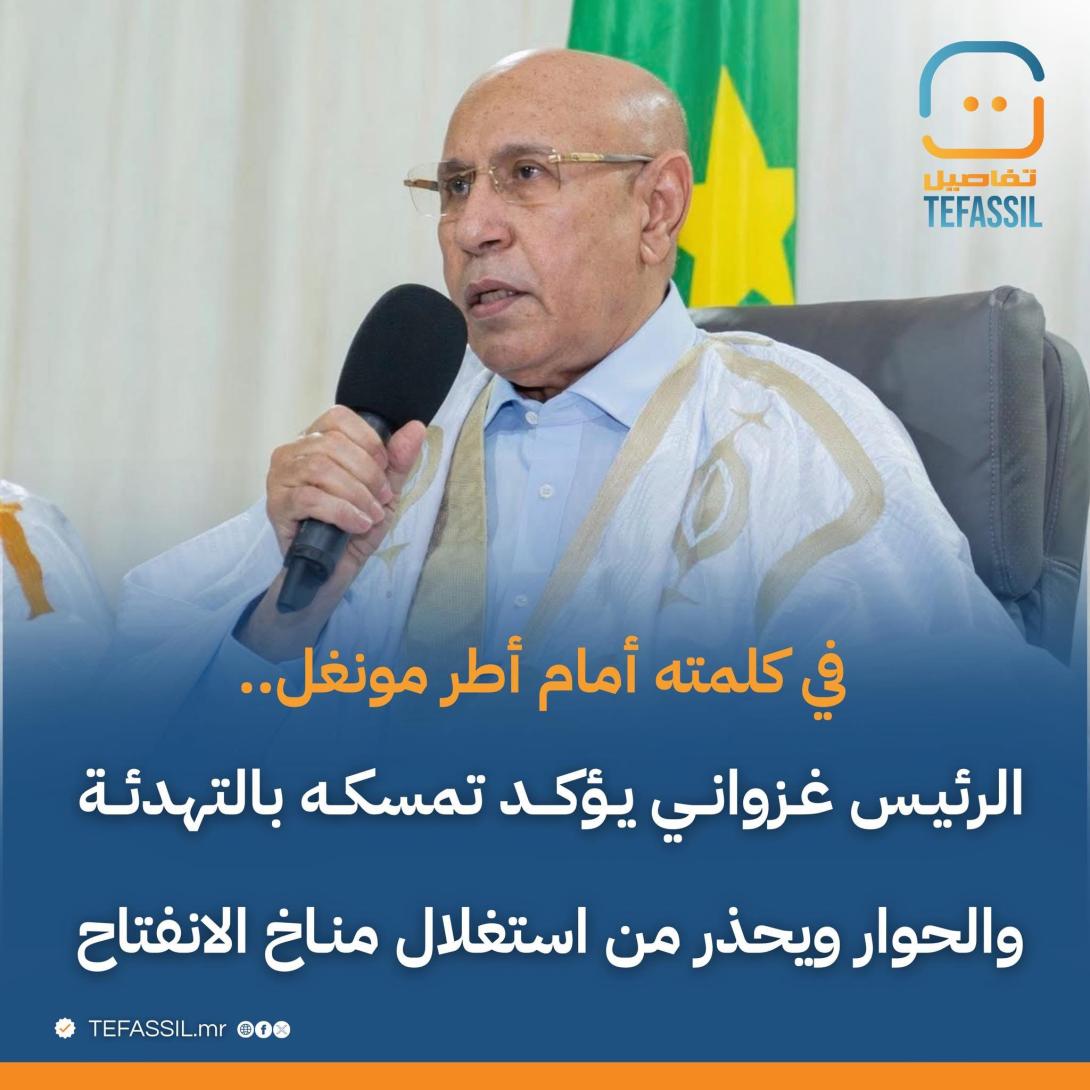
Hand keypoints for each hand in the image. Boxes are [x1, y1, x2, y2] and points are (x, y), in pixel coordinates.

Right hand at [238, 406, 425, 661]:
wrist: (330, 571)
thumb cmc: (352, 527)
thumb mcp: (383, 492)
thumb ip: (398, 461)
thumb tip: (416, 428)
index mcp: (316, 441)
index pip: (338, 418)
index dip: (368, 441)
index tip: (384, 468)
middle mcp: (293, 452)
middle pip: (333, 444)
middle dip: (367, 474)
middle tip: (381, 500)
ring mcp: (280, 477)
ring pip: (321, 468)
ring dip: (356, 494)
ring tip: (370, 516)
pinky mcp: (276, 505)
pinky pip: (310, 498)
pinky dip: (342, 512)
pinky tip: (357, 525)